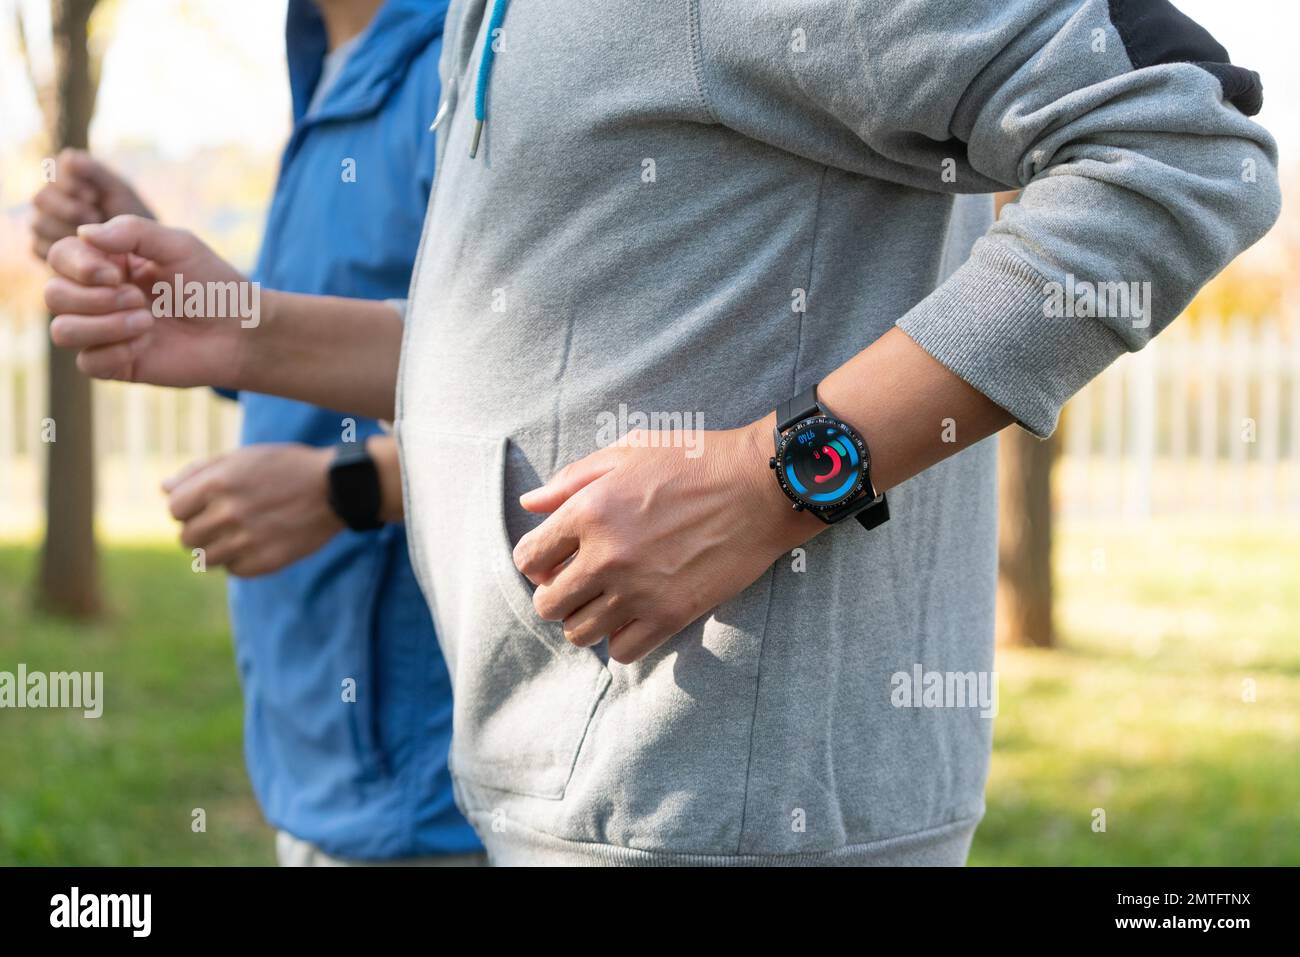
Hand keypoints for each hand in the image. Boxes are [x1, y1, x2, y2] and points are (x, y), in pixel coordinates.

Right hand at [31, 149, 153, 259]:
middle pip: (41, 198)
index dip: (70, 185)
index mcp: (65, 178)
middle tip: (96, 219)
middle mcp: (49, 200)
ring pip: (39, 224)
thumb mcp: (120, 192)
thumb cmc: (132, 216)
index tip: (94, 197)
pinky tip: (86, 254)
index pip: (50, 172)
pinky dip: (63, 251)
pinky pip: (40, 248)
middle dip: (71, 210)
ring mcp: (43, 225)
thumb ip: (97, 172)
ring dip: (67, 231)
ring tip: (97, 240)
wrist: (141, 253)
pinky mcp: (43, 250)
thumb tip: (68, 157)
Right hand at [44, 214, 253, 388]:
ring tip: (147, 321)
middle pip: (54, 295)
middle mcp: (99, 297)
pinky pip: (87, 363)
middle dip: (93, 297)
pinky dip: (113, 351)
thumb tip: (83, 232)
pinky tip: (145, 345)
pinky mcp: (117, 364)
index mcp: (108, 262)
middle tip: (139, 298)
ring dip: (102, 325)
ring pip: (61, 331)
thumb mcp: (179, 245)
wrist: (241, 332)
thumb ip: (132, 231)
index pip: (60, 256)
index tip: (116, 272)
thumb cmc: (213, 285)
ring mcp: (105, 332)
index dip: (77, 265)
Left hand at [164, 444, 341, 577]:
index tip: (206, 504)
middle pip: (186, 537)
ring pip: (206, 558)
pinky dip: (241, 561)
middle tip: (226, 520)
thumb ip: (200, 472)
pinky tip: (258, 544)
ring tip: (240, 534)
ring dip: (217, 548)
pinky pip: (234, 570)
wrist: (336, 488)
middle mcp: (230, 512)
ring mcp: (248, 539)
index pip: (174, 509)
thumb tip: (163, 489)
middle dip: (200, 529)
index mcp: (219, 482)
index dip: (187, 507)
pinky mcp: (266, 561)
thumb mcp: (243, 457)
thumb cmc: (286, 467)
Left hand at [512, 417, 821, 662]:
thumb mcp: (628, 451)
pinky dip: (620, 639)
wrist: (760, 488)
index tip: (555, 558)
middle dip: (556, 595)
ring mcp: (638, 591)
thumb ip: (572, 479)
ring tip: (605, 601)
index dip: (537, 561)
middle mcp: (606, 556)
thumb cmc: (695, 461)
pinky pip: (623, 651)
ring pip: (580, 633)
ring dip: (586, 619)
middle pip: (549, 604)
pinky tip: (633, 617)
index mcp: (589, 511)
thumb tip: (529, 504)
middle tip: (579, 583)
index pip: (529, 559)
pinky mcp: (671, 615)